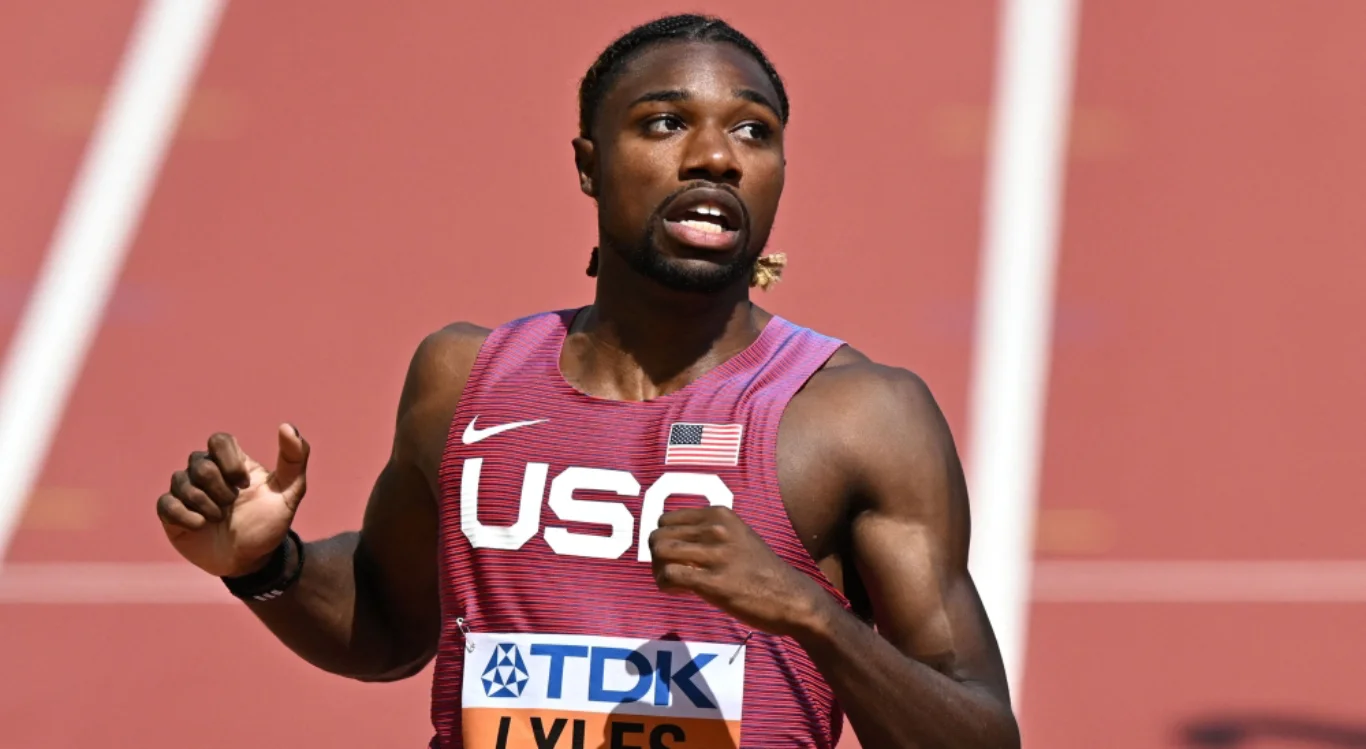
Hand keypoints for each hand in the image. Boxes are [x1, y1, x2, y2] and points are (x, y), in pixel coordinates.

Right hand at [156, 424, 309, 577]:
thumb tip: (286, 426)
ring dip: (204, 505)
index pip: (219, 440)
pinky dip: (185, 516)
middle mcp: (206, 472)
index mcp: (232, 462)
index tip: (243, 483)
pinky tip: (200, 526)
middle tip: (232, 506)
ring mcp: (187, 491)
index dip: (228, 461)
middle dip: (220, 490)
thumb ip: (294, 459)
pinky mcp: (172, 513)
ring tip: (219, 519)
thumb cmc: (269, 524)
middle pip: (199, 464)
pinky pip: (166, 504)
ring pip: (180, 481)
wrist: (251, 561)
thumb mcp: (290, 493)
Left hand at [648, 506, 831, 637]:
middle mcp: (716, 529)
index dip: (665, 540)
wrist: (791, 597)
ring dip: (659, 571)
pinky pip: (670, 575)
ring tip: (675, 583)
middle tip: (672, 572)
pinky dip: (665, 585)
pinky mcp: (714, 582)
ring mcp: (715, 555)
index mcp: (720, 514)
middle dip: (658, 557)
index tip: (677, 557)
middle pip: (659, 536)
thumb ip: (708, 532)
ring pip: (660, 553)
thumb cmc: (762, 570)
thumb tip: (672, 541)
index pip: (667, 519)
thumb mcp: (737, 536)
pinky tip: (679, 592)